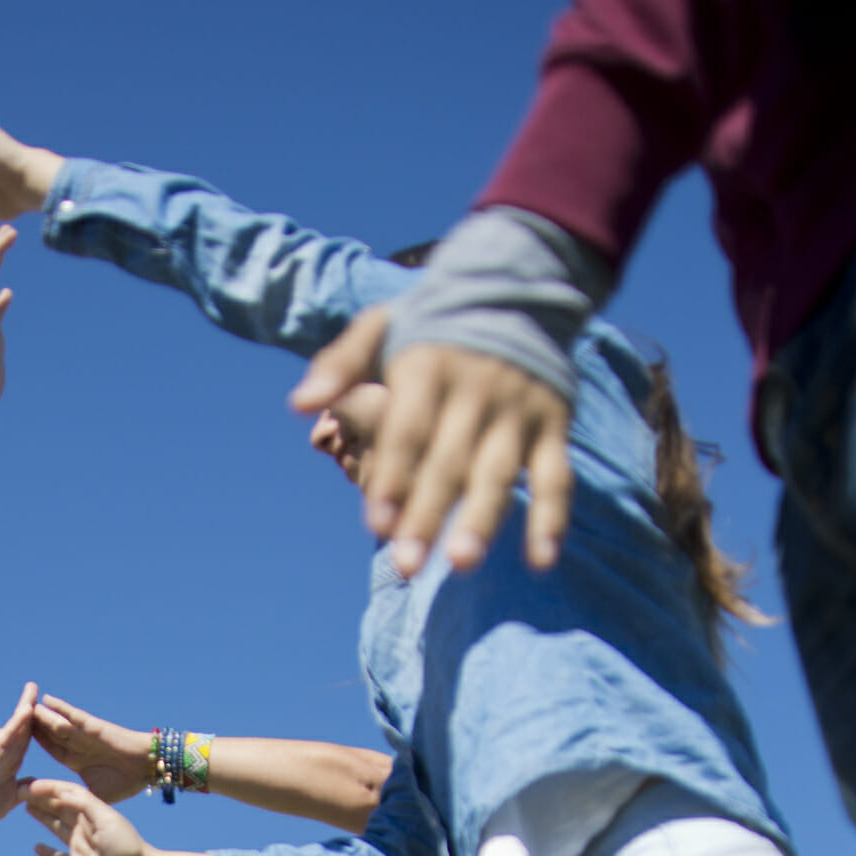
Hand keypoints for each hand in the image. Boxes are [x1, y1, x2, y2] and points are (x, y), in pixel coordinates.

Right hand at [0, 685, 38, 825]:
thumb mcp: (8, 800)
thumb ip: (21, 791)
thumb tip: (33, 786)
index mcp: (10, 765)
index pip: (25, 742)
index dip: (38, 730)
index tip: (46, 720)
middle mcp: (6, 753)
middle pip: (23, 727)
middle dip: (33, 711)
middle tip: (38, 692)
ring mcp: (0, 750)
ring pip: (17, 724)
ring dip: (26, 705)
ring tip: (33, 687)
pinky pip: (10, 731)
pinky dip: (19, 719)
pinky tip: (29, 706)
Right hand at [25, 781, 210, 855]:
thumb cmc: (128, 848)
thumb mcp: (106, 819)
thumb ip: (84, 804)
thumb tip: (59, 792)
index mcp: (94, 813)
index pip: (67, 794)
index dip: (48, 788)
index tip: (28, 785)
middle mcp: (87, 828)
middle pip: (59, 808)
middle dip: (41, 799)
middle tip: (18, 792)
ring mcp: (83, 849)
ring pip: (57, 829)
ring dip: (43, 818)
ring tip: (26, 808)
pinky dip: (47, 853)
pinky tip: (36, 847)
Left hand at [29, 695, 154, 803]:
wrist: (146, 768)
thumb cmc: (126, 782)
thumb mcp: (95, 795)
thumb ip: (77, 800)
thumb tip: (61, 814)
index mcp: (77, 760)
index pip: (52, 750)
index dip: (35, 745)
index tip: (17, 744)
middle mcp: (78, 744)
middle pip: (50, 733)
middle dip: (33, 727)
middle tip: (14, 720)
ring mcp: (85, 735)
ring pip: (57, 724)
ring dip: (42, 716)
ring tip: (25, 707)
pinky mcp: (94, 728)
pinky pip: (74, 716)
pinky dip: (61, 708)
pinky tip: (47, 700)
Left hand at [292, 305, 573, 578]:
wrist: (514, 291)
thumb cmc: (429, 325)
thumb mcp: (381, 326)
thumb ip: (340, 363)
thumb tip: (299, 405)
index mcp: (429, 368)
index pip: (408, 431)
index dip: (393, 477)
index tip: (376, 523)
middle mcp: (476, 390)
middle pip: (448, 462)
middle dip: (427, 514)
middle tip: (406, 564)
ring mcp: (517, 410)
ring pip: (499, 472)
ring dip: (482, 520)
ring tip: (461, 563)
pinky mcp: (553, 424)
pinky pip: (557, 476)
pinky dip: (552, 518)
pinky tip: (541, 560)